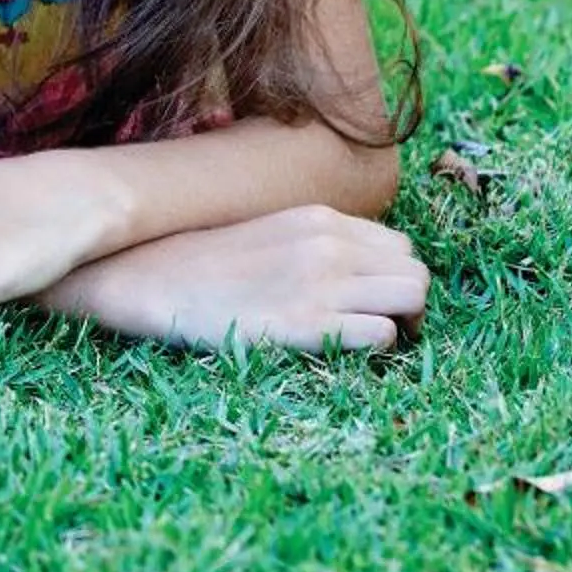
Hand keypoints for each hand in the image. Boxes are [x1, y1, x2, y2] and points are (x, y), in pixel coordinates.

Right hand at [54, 207, 428, 352]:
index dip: (393, 278)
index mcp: (321, 219)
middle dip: (410, 303)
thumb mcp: (269, 233)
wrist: (154, 279)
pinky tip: (346, 352)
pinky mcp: (308, 324)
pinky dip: (379, 348)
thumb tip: (352, 270)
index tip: (374, 302)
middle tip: (384, 327)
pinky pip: (383, 335)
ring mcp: (322, 283)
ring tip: (374, 341)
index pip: (400, 246)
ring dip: (406, 324)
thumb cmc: (208, 264)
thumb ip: (314, 243)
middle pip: (417, 271)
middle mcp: (331, 245)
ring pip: (413, 296)